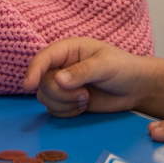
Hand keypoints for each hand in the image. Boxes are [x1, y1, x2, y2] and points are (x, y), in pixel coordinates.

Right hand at [23, 37, 153, 116]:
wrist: (135, 89)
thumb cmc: (123, 69)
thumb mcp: (105, 66)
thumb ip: (82, 71)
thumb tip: (58, 79)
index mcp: (68, 49)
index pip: (43, 58)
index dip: (33, 71)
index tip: (28, 86)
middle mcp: (61, 66)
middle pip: (42, 82)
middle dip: (60, 94)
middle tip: (83, 95)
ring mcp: (63, 85)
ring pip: (45, 97)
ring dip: (64, 104)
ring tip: (86, 99)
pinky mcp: (67, 101)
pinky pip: (54, 110)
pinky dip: (66, 112)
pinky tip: (83, 107)